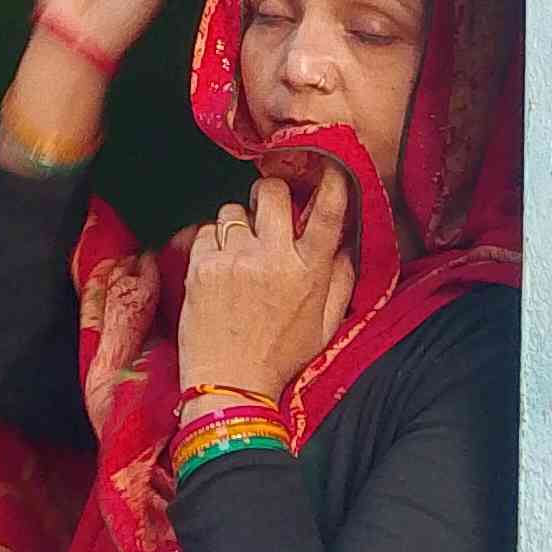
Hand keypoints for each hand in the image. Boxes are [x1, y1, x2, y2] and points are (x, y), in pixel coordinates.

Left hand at [176, 169, 355, 404]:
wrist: (229, 385)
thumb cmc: (280, 358)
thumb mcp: (324, 327)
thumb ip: (342, 282)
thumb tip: (350, 244)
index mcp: (309, 273)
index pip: (328, 214)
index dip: (332, 183)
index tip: (330, 165)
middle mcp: (273, 259)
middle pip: (272, 192)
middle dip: (270, 195)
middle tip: (267, 212)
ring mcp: (234, 259)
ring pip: (233, 210)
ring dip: (238, 225)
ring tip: (239, 255)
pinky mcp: (201, 265)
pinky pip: (207, 231)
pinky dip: (213, 244)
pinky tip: (219, 270)